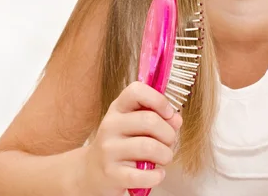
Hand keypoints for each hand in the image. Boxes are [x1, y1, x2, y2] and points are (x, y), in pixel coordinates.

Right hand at [76, 81, 181, 195]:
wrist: (92, 172)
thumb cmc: (122, 143)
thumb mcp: (136, 124)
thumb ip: (158, 117)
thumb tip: (176, 120)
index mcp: (118, 108)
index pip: (136, 91)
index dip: (158, 100)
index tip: (168, 113)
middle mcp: (110, 125)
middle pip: (150, 121)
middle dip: (169, 133)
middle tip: (168, 142)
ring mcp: (108, 149)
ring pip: (149, 147)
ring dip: (165, 155)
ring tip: (164, 158)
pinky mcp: (110, 173)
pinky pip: (142, 175)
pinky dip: (156, 176)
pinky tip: (157, 174)